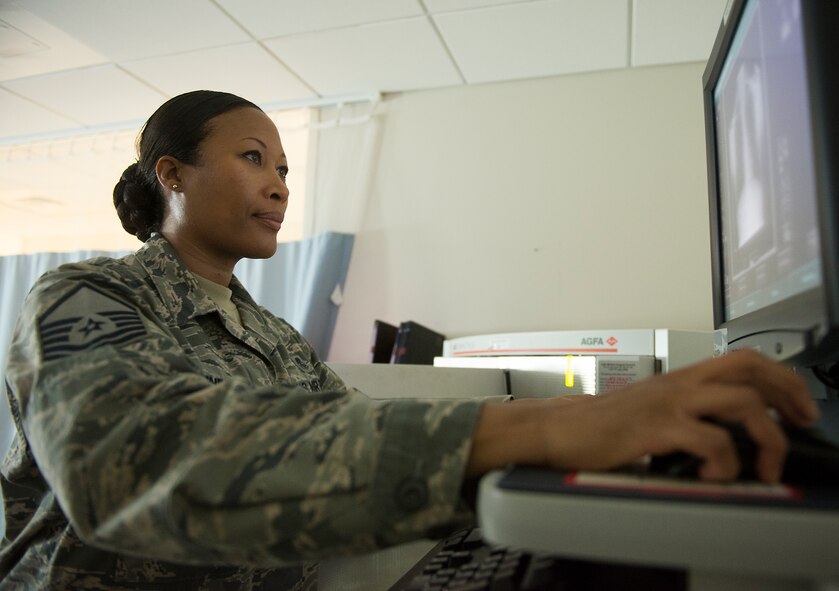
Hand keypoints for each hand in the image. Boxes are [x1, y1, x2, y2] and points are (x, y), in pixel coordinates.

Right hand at [466, 350, 818, 481]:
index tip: (797, 404)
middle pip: (750, 370)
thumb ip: (686, 412)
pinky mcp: (656, 428)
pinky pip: (710, 443)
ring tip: (764, 467)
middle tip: (801, 423)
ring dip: (766, 439)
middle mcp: (680, 384)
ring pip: (741, 404)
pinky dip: (723, 465)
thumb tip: (724, 433)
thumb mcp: (652, 408)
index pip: (742, 361)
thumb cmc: (601, 424)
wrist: (559, 428)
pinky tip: (712, 477)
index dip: (779, 378)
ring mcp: (669, 403)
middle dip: (788, 395)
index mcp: (680, 378)